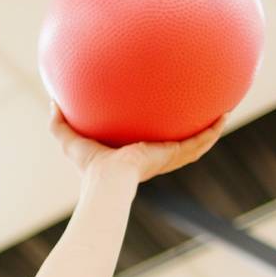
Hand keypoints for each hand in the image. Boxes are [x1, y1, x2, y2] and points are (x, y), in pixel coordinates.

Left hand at [51, 105, 224, 181]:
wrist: (108, 177)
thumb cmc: (89, 163)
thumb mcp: (69, 138)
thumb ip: (58, 121)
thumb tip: (52, 100)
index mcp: (131, 153)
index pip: (146, 141)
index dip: (154, 129)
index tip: (160, 113)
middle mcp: (152, 156)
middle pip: (175, 142)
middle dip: (187, 128)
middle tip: (197, 110)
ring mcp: (166, 157)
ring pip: (195, 143)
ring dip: (210, 129)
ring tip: (223, 112)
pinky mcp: (175, 155)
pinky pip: (200, 142)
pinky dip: (213, 131)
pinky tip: (224, 116)